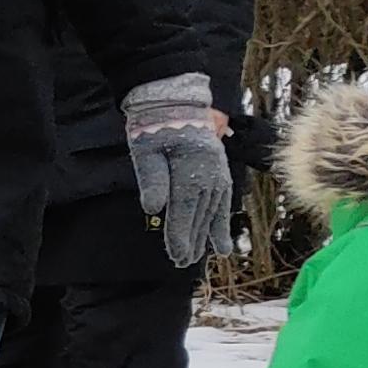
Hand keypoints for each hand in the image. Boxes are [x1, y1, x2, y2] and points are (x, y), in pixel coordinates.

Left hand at [125, 75, 232, 267]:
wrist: (176, 104)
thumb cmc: (154, 127)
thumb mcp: (145, 150)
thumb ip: (151, 179)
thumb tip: (153, 209)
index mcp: (192, 169)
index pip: (185, 210)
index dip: (181, 235)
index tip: (175, 256)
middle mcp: (210, 174)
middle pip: (200, 215)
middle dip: (191, 241)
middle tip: (181, 263)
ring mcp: (218, 173)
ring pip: (213, 211)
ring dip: (207, 235)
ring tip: (201, 258)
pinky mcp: (219, 173)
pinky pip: (222, 202)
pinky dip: (220, 222)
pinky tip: (220, 241)